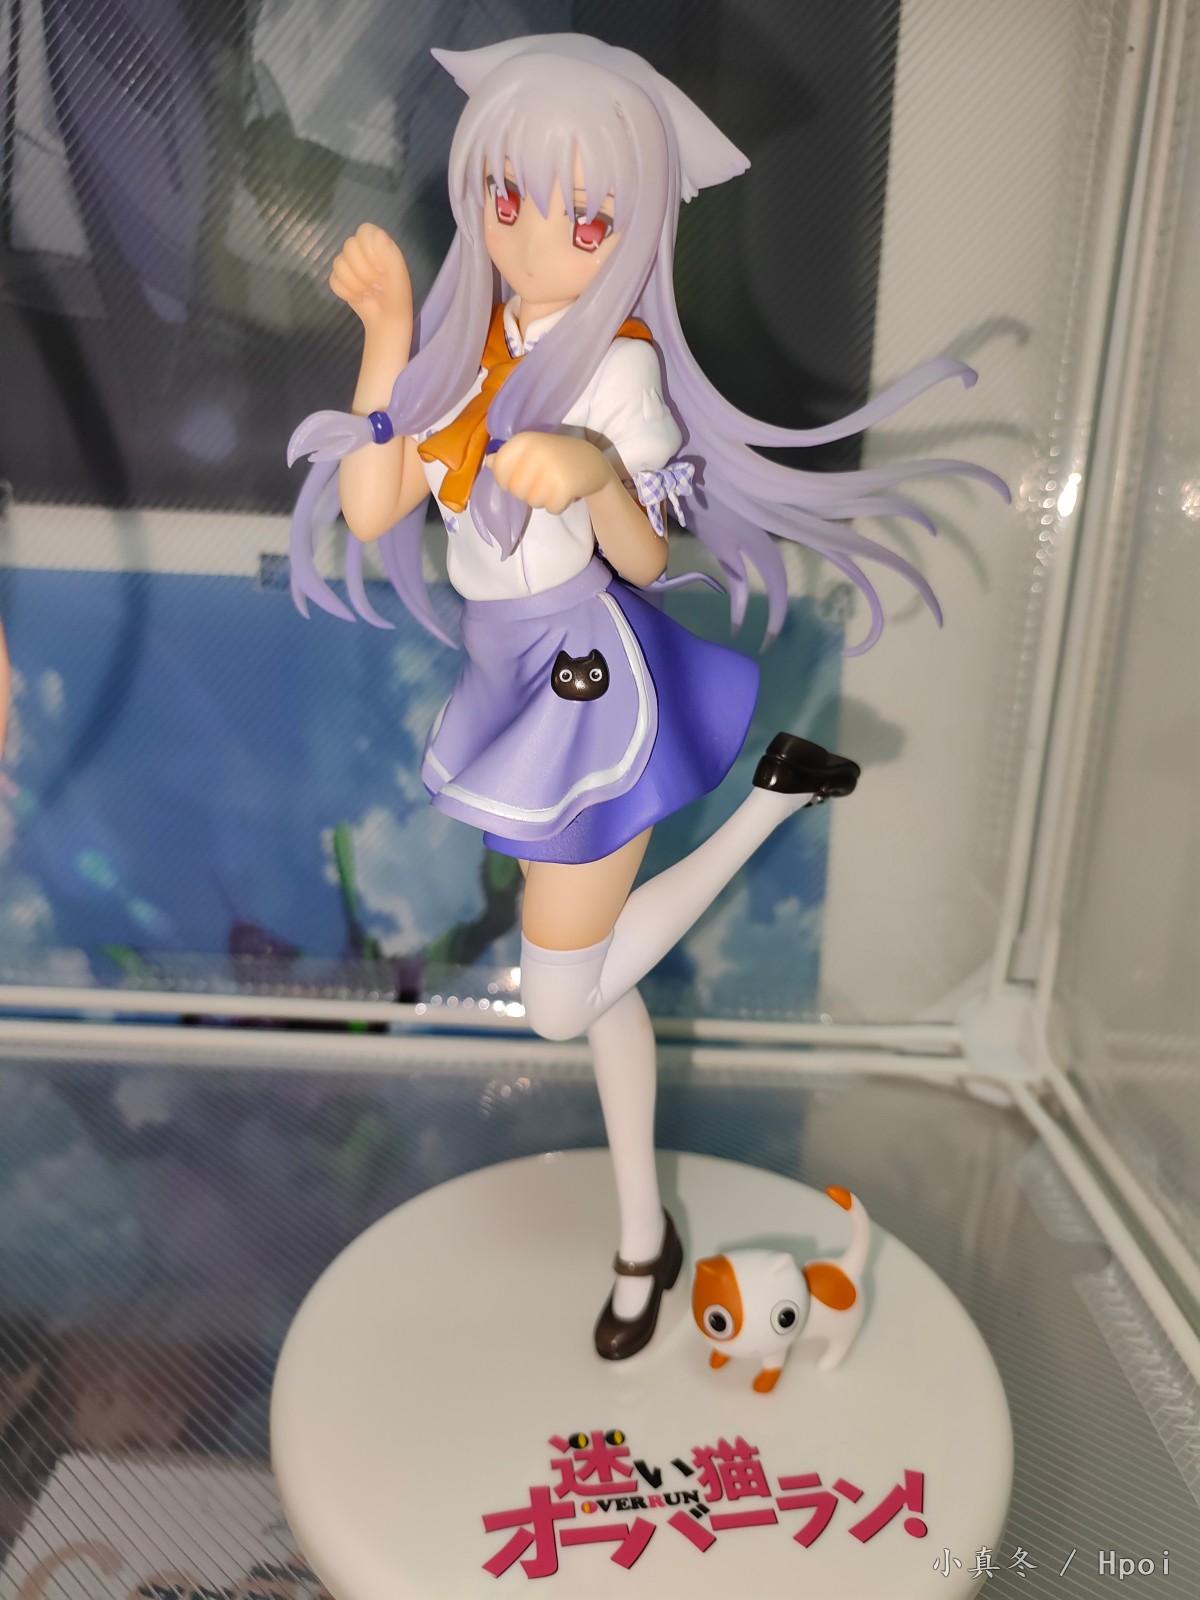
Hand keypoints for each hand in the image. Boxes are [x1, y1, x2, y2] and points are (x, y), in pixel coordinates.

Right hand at [329, 223, 412, 333]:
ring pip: (338, 264)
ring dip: (355, 284)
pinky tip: (359, 297)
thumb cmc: (396, 295)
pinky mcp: (338, 279)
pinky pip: (333, 280)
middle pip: (348, 246)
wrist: (387, 319)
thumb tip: (378, 234)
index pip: (364, 231)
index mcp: (377, 243)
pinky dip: (347, 293)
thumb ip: (389, 252)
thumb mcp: (398, 273)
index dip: (370, 250)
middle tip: (376, 285)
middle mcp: (361, 250)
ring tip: (369, 292)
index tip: (381, 269)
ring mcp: (348, 264)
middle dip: (363, 271)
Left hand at [489, 433, 611, 513]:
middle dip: (527, 492)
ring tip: (556, 485)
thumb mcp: (533, 450)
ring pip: (532, 502)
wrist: (594, 464)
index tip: (521, 475)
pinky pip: (551, 509)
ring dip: (544, 500)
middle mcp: (536, 452)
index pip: (498, 469)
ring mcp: (551, 469)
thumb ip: (510, 456)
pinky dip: (559, 506)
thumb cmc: (558, 457)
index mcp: (524, 440)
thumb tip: (488, 462)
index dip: (506, 479)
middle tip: (544, 481)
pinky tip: (567, 492)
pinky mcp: (564, 487)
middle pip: (515, 490)